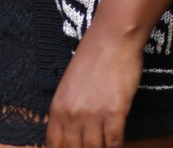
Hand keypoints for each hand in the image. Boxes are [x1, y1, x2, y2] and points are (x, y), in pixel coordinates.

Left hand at [46, 24, 142, 147]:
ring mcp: (93, 115)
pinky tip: (118, 146)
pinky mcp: (115, 113)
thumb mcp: (69, 84)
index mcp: (57, 107)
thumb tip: (71, 133)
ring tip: (105, 146)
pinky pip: (114, 142)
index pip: (54, 146)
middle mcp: (72, 114)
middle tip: (92, 147)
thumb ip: (67, 109)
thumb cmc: (92, 56)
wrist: (112, 37)